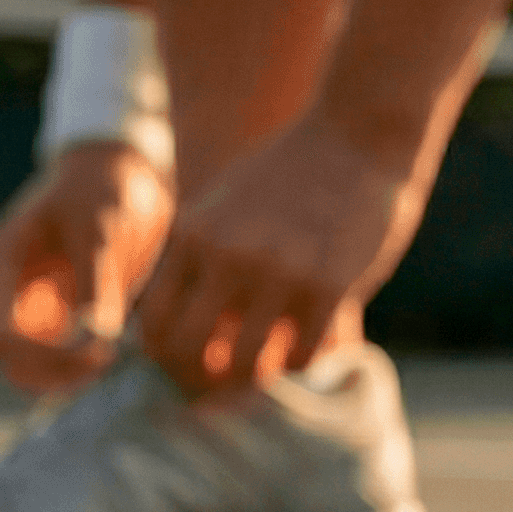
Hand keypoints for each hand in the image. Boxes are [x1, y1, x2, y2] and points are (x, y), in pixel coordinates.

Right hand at [0, 141, 173, 396]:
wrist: (120, 172)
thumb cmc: (103, 188)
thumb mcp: (100, 230)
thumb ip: (95, 286)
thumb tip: (95, 344)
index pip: (2, 333)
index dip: (46, 356)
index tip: (100, 353)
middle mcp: (4, 292)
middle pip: (13, 361)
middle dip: (57, 374)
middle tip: (112, 368)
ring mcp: (29, 307)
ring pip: (36, 368)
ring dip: (72, 377)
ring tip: (120, 365)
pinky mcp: (58, 317)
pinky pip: (63, 359)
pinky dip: (86, 367)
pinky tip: (122, 359)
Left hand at [137, 114, 426, 399]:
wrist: (358, 134)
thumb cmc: (292, 172)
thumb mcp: (224, 202)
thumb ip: (197, 252)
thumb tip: (176, 318)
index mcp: (193, 235)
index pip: (154, 324)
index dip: (168, 358)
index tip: (194, 362)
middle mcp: (228, 255)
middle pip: (189, 351)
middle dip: (205, 376)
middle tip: (231, 377)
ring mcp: (279, 272)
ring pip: (245, 364)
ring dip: (257, 375)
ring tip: (274, 364)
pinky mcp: (330, 285)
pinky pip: (301, 356)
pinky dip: (303, 362)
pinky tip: (312, 344)